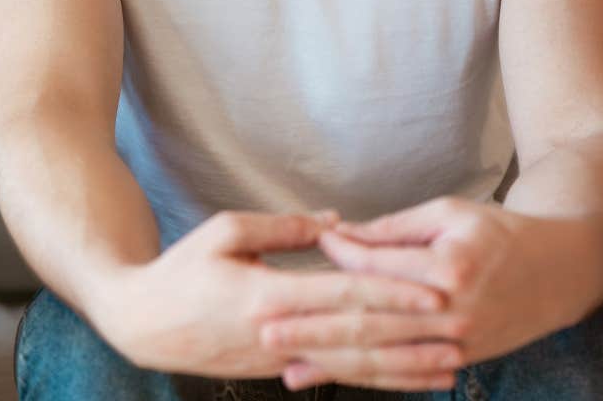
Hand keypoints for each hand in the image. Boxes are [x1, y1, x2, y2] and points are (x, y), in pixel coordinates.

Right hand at [89, 210, 452, 381]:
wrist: (141, 325)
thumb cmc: (180, 271)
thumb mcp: (223, 231)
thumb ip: (281, 227)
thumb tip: (335, 223)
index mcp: (267, 295)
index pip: (342, 294)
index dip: (391, 292)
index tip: (433, 290)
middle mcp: (280, 334)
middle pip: (358, 335)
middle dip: (413, 334)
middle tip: (461, 328)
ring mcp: (280, 359)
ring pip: (352, 366)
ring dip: (405, 367)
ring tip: (450, 365)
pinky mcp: (278, 371)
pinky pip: (336, 375)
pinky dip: (376, 379)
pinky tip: (407, 379)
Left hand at [273, 197, 583, 391]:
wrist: (561, 271)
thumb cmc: (499, 232)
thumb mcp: (448, 212)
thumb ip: (392, 229)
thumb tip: (338, 237)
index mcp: (448, 265)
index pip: (375, 268)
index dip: (333, 260)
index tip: (293, 258)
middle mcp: (452, 310)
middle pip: (370, 321)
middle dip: (313, 328)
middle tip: (264, 328)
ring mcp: (458, 341)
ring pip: (384, 356)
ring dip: (332, 364)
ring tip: (286, 367)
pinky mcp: (461, 358)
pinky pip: (405, 371)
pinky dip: (367, 378)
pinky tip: (333, 379)